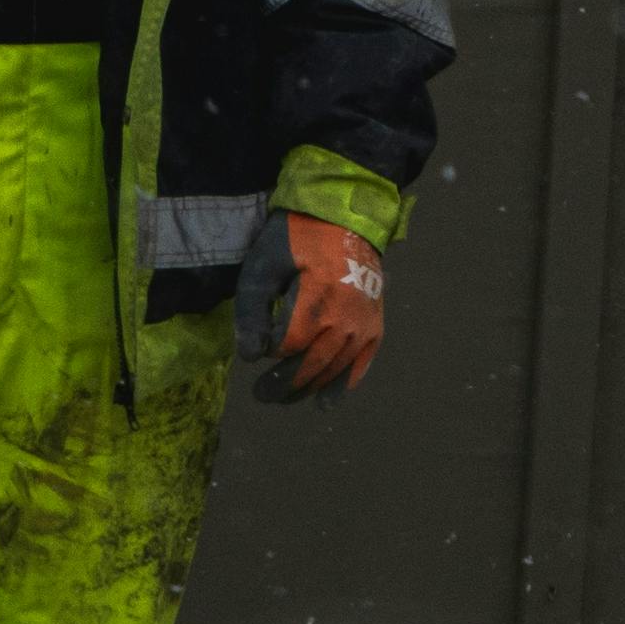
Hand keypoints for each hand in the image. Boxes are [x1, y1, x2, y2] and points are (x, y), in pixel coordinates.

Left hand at [234, 210, 383, 403]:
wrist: (346, 219)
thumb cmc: (298, 238)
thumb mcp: (265, 264)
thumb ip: (253, 309)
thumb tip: (249, 356)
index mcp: (317, 301)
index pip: (288, 345)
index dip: (269, 350)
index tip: (256, 345)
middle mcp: (345, 320)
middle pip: (310, 364)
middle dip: (283, 384)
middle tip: (260, 395)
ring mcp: (364, 326)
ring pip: (332, 369)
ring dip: (306, 388)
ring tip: (282, 399)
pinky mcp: (375, 327)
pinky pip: (358, 366)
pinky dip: (341, 386)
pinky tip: (323, 403)